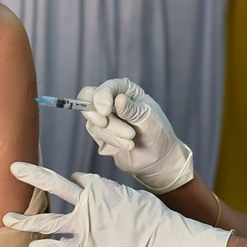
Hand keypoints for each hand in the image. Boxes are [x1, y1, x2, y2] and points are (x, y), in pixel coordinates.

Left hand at [3, 162, 230, 246]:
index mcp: (99, 186)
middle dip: (33, 175)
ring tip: (7, 218)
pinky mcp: (87, 245)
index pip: (78, 181)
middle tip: (14, 167)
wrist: (159, 235)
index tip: (81, 187)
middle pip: (54, 184)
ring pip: (49, 220)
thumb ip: (108, 191)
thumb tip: (90, 183)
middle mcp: (88, 201)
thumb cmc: (150, 215)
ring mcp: (84, 224)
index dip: (78, 184)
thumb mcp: (129, 195)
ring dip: (26, 219)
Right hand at [77, 78, 193, 193]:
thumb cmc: (158, 133)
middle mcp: (112, 101)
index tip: (106, 111)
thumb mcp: (148, 118)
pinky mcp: (101, 134)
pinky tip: (127, 145)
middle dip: (97, 114)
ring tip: (130, 139)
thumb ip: (131, 110)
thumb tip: (118, 99)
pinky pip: (97, 134)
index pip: (105, 88)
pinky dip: (112, 140)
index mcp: (126, 90)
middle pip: (88, 99)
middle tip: (105, 124)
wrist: (159, 158)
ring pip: (94, 121)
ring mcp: (105, 117)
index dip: (101, 97)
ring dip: (112, 132)